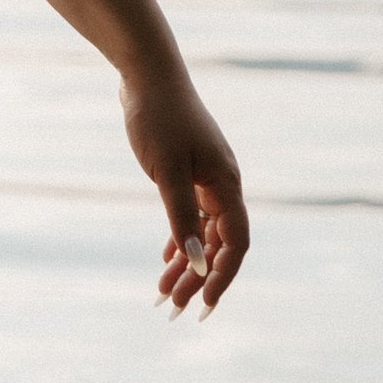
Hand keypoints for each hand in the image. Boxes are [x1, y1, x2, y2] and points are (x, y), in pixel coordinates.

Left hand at [121, 65, 248, 315]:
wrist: (147, 73)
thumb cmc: (158, 118)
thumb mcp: (166, 172)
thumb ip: (181, 217)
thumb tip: (196, 265)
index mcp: (227, 186)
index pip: (235, 244)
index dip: (222, 278)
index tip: (202, 306)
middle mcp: (223, 184)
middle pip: (218, 244)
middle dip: (197, 279)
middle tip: (170, 309)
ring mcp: (207, 177)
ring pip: (202, 231)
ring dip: (186, 263)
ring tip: (162, 292)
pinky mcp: (190, 170)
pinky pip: (192, 215)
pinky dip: (181, 237)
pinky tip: (167, 258)